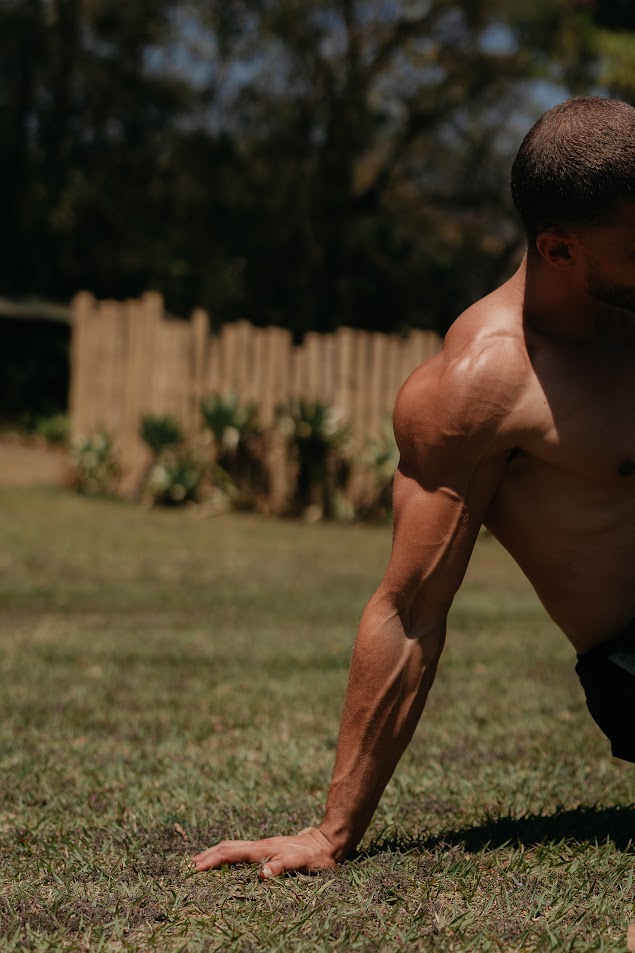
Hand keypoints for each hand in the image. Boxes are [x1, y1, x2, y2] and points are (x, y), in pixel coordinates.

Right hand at [192, 826, 339, 877]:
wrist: (328, 841)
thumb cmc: (315, 856)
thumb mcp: (300, 863)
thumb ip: (281, 867)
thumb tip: (261, 874)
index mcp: (263, 849)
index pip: (231, 853)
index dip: (213, 860)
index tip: (195, 868)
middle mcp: (260, 845)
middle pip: (228, 847)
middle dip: (208, 855)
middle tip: (190, 866)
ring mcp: (264, 846)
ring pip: (234, 846)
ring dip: (216, 853)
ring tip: (202, 861)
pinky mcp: (269, 849)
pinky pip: (243, 851)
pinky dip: (229, 854)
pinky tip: (228, 861)